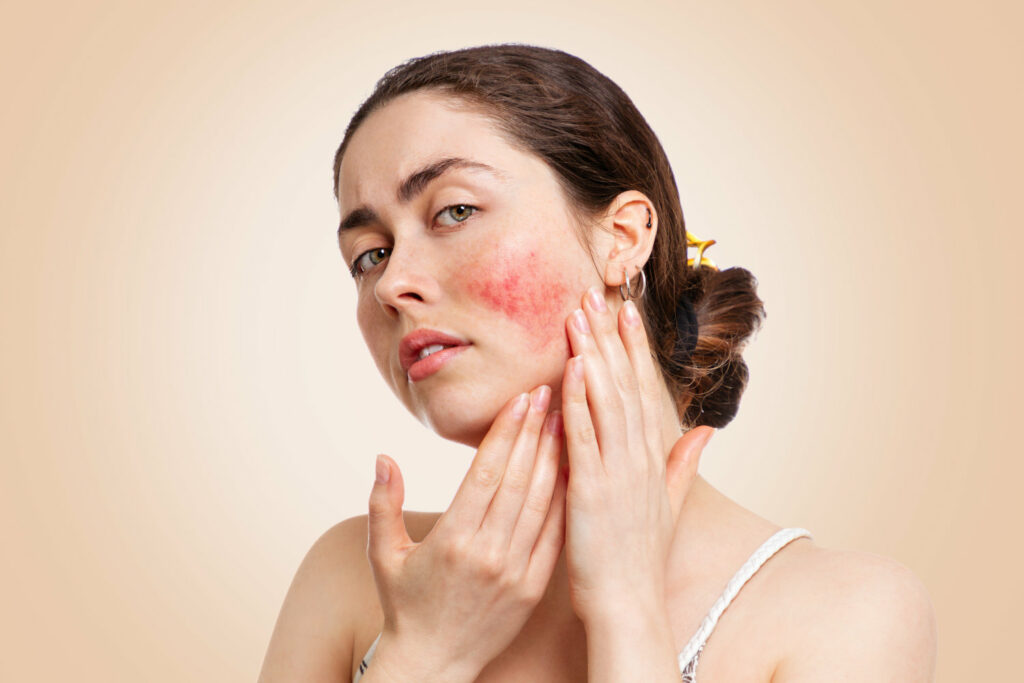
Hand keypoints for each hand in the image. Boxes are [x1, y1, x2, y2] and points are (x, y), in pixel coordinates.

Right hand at [363, 386, 567, 682]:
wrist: (433, 664)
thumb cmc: (404, 604)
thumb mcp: (381, 554)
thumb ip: (382, 503)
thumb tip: (384, 456)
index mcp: (451, 540)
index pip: (487, 472)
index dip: (507, 431)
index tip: (521, 397)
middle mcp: (488, 553)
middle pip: (519, 479)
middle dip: (536, 431)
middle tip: (549, 391)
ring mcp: (515, 571)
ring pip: (542, 503)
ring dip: (555, 458)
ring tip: (567, 419)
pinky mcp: (534, 587)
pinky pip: (555, 535)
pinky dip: (565, 500)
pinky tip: (573, 469)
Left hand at [560, 286, 714, 624]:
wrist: (630, 603)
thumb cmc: (640, 557)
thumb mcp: (669, 504)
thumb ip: (684, 463)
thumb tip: (706, 431)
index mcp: (652, 458)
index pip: (643, 389)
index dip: (634, 348)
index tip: (625, 310)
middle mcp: (638, 457)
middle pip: (625, 384)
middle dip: (611, 337)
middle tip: (598, 294)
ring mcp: (617, 471)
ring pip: (606, 400)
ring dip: (593, 354)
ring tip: (581, 314)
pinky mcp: (592, 489)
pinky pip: (585, 435)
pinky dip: (580, 399)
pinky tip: (573, 366)